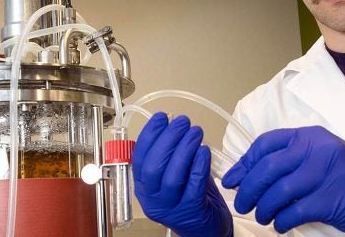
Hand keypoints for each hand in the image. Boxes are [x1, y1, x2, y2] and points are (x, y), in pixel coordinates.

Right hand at [132, 112, 232, 236]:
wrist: (205, 228)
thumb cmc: (189, 197)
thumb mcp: (173, 174)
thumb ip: (170, 154)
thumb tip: (171, 124)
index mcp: (143, 187)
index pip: (139, 158)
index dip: (149, 135)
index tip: (161, 118)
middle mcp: (153, 198)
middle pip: (154, 166)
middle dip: (168, 139)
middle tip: (182, 122)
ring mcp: (171, 206)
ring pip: (172, 176)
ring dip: (184, 149)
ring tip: (195, 132)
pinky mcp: (191, 210)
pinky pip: (194, 185)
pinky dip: (199, 165)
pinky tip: (204, 151)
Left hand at [221, 126, 344, 235]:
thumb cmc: (343, 175)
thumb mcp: (316, 157)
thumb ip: (285, 161)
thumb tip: (242, 175)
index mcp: (309, 136)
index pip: (266, 144)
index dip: (244, 163)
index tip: (232, 179)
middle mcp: (317, 150)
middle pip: (268, 168)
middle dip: (248, 189)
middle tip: (243, 203)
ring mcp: (327, 173)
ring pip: (279, 192)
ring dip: (264, 208)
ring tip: (263, 216)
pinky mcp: (333, 199)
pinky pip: (295, 211)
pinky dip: (282, 221)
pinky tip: (281, 225)